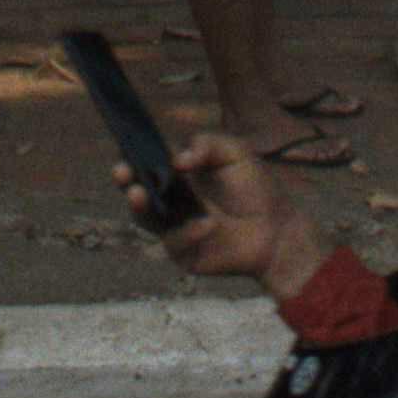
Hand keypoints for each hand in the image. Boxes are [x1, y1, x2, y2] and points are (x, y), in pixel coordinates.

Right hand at [123, 131, 331, 303]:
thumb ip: (207, 143)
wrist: (276, 228)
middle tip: (121, 173)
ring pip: (147, 219)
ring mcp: (175, 228)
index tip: (125, 151)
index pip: (148, 164)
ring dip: (140, 206)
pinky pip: (177, 242)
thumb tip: (177, 159)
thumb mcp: (234, 152)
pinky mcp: (184, 253)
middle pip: (138, 192)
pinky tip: (209, 224)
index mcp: (180, 175)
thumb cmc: (255, 187)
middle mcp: (172, 201)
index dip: (133, 157)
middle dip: (126, 182)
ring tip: (138, 194)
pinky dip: (190, 232)